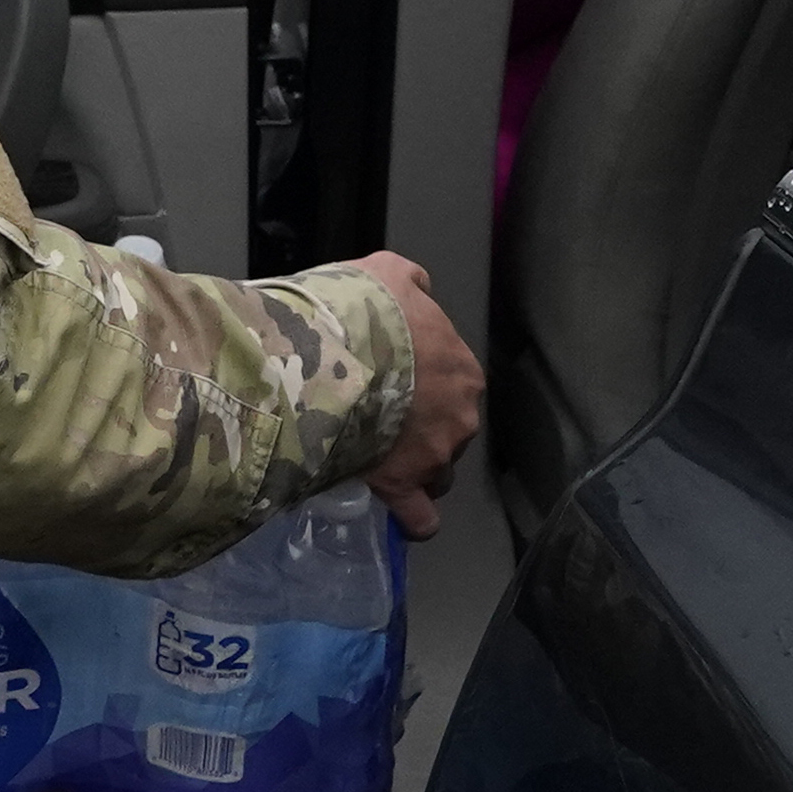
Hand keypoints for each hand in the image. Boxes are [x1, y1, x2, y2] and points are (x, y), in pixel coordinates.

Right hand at [341, 249, 487, 541]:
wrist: (330, 354)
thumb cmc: (361, 312)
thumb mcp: (387, 273)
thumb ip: (411, 284)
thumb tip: (418, 289)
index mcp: (462, 369)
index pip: (452, 385)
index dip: (421, 387)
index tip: (390, 385)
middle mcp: (461, 415)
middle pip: (448, 431)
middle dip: (422, 430)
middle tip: (378, 419)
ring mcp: (435, 455)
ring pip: (436, 472)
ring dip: (416, 469)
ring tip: (376, 461)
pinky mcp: (404, 486)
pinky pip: (419, 518)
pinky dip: (412, 519)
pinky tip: (399, 514)